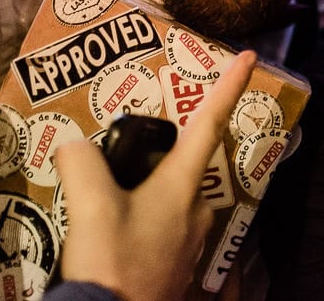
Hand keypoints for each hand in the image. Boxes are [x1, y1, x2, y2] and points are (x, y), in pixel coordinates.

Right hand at [53, 50, 256, 300]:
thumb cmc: (111, 263)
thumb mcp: (89, 205)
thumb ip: (81, 162)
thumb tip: (73, 148)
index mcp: (183, 186)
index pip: (211, 123)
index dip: (229, 87)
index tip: (250, 58)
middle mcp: (196, 210)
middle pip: (183, 162)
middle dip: (160, 151)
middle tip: (126, 149)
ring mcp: (188, 241)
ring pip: (170, 197)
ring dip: (144, 188)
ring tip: (105, 194)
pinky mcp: (174, 265)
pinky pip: (160, 226)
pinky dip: (139, 217)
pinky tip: (110, 231)